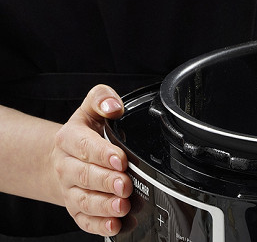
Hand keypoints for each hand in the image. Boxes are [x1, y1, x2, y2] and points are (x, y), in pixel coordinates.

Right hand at [50, 85, 132, 235]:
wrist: (63, 157)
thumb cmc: (85, 132)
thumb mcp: (91, 108)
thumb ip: (102, 99)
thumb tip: (114, 106)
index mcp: (70, 139)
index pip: (84, 146)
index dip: (102, 154)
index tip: (120, 159)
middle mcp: (66, 166)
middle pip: (83, 176)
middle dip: (106, 182)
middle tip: (125, 184)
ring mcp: (70, 189)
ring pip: (83, 201)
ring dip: (104, 206)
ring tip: (122, 206)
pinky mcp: (76, 209)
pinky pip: (84, 220)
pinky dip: (99, 225)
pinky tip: (115, 225)